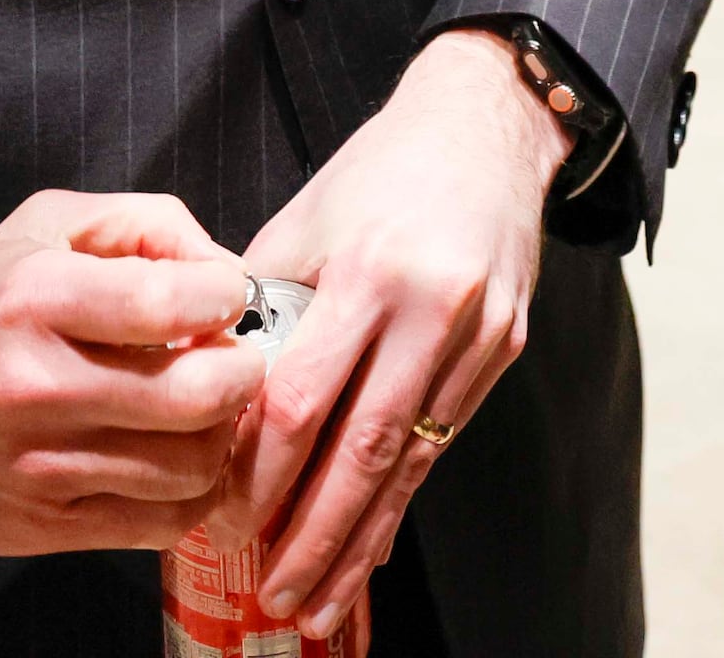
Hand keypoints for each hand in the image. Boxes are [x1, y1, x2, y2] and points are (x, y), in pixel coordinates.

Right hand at [0, 190, 261, 553]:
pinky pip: (160, 522)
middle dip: (242, 370)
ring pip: (191, 467)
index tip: (223, 298)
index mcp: (35, 298)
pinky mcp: (43, 526)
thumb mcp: (46, 226)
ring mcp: (39, 466)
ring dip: (220, 434)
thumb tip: (225, 270)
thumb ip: (146, 224)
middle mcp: (35, 386)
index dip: (227, 296)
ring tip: (202, 407)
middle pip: (200, 395)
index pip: (176, 301)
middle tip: (234, 357)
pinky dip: (190, 491)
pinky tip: (174, 455)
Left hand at [233, 30, 567, 632]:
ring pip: (414, 460)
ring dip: (364, 537)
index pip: (306, 399)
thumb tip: (218, 398)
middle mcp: (433, 309)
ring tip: (323, 598)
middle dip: (316, 536)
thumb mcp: (305, 222)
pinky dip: (403, 494)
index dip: (266, 472)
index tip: (231, 521)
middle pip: (366, 450)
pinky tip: (374, 538)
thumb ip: (266, 310)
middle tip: (277, 598)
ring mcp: (479, 334)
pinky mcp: (505, 347)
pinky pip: (444, 438)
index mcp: (372, 272)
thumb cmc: (380, 170)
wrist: (484, 126)